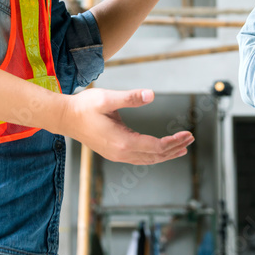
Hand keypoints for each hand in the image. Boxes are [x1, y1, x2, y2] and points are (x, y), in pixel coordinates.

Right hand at [63, 88, 193, 164]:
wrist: (65, 118)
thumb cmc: (84, 107)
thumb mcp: (107, 98)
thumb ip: (130, 97)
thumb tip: (151, 94)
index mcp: (122, 142)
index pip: (155, 147)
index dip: (173, 142)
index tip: (187, 134)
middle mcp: (121, 153)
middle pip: (154, 156)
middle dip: (174, 148)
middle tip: (190, 139)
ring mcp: (116, 155)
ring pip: (147, 159)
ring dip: (165, 154)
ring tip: (181, 148)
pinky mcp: (113, 152)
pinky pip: (139, 158)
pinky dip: (153, 155)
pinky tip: (159, 150)